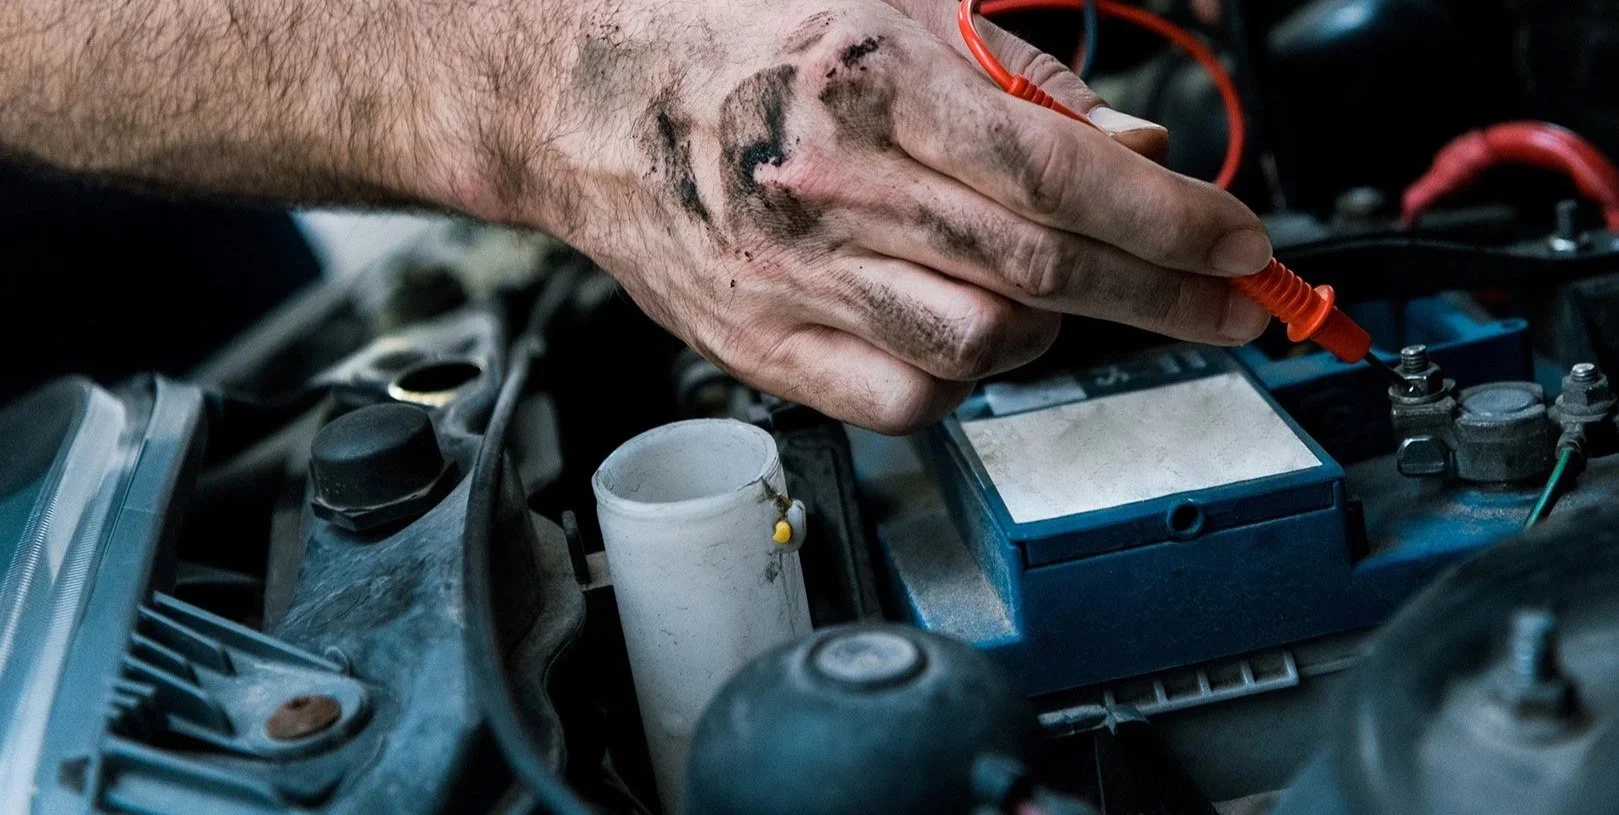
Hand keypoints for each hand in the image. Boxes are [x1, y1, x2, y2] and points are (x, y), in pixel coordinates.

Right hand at [474, 0, 1272, 432]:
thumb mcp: (894, 7)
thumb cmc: (737, 33)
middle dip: (1166, 297)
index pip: (1062, 174)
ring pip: (983, 346)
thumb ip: (1024, 83)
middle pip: (1044, 273)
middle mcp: (833, 189)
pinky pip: (904, 401)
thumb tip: (1135, 152)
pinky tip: (962, 329)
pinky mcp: (764, 346)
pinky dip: (962, 377)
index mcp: (872, 84)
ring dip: (1052, 327)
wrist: (588, 94)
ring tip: (1057, 290)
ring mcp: (794, 279)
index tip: (1241, 247)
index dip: (1174, 221)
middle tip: (1229, 307)